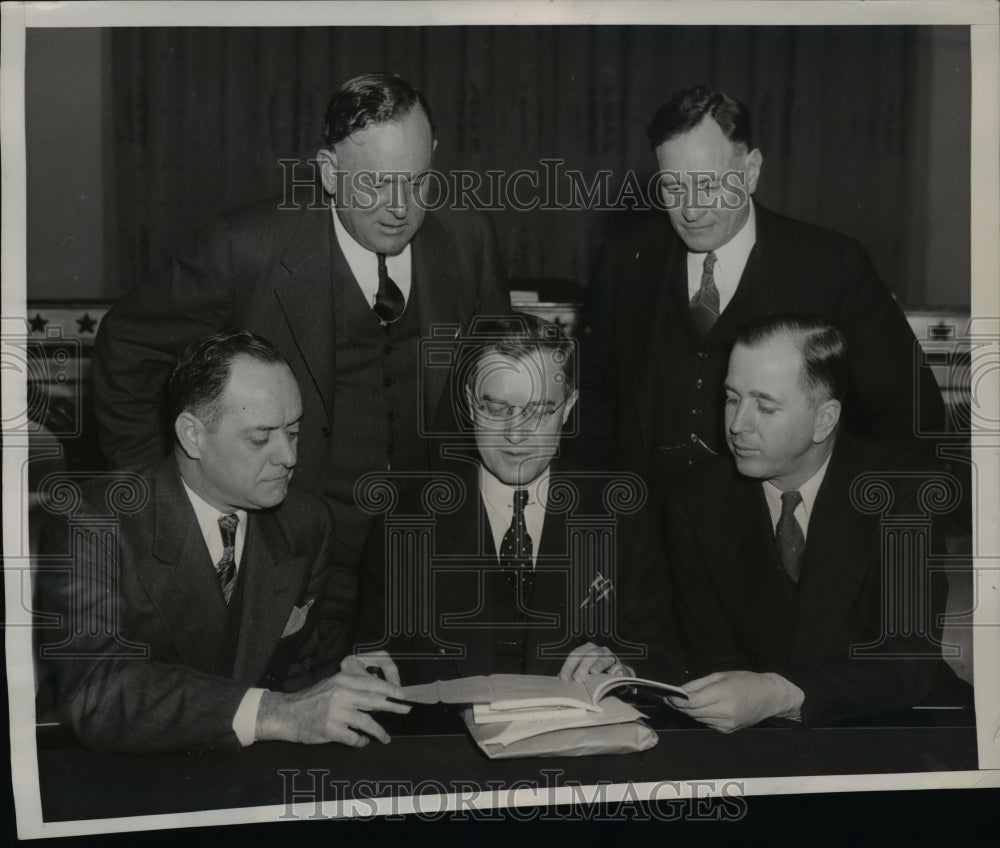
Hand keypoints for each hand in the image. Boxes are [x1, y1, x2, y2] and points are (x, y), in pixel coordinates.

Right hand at [256, 654, 409, 745]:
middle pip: (375, 701)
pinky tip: (362, 742)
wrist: (288, 714)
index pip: (373, 684)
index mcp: (343, 681)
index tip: (403, 695)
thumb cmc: (312, 700)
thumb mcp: (332, 685)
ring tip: (386, 738)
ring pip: (367, 723)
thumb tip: (377, 693)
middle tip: (406, 710)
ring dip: (379, 732)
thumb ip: (351, 687)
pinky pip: (354, 738)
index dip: (391, 690)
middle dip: (393, 706)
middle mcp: (341, 695)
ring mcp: (337, 713)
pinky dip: (361, 741)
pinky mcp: (331, 730)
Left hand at [558, 642, 631, 681]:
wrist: (616, 679)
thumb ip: (573, 674)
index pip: (576, 655)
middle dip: (583, 667)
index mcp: (588, 650)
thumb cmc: (597, 676)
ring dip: (598, 665)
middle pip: (590, 655)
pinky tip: (614, 674)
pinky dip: (617, 670)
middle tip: (577, 679)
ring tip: (594, 673)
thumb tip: (561, 679)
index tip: (563, 678)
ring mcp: (612, 658)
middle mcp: (600, 651)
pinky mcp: (623, 668)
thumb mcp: (583, 673)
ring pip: (605, 658)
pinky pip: (620, 668)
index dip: (568, 666)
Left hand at [665, 670, 803, 733]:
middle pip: (693, 711)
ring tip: (684, 702)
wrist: (769, 697)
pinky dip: (701, 716)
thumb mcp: (720, 675)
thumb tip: (679, 691)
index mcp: (724, 694)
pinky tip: (703, 708)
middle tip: (671, 698)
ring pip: (698, 719)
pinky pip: (707, 723)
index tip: (668, 696)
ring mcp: (727, 723)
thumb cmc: (746, 681)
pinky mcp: (728, 730)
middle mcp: (725, 711)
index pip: (693, 701)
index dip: (677, 700)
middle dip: (680, 706)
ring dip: (689, 711)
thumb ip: (698, 684)